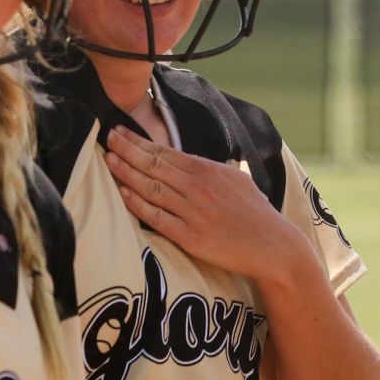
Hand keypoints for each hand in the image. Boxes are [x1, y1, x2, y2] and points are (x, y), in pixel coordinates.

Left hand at [102, 126, 306, 283]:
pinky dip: (138, 205)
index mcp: (209, 171)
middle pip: (154, 164)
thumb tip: (193, 162)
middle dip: (127, 150)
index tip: (120, 132)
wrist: (273, 246)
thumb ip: (213, 169)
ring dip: (126, 172)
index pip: (166, 152)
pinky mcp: (191, 237)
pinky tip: (123, 194)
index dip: (139, 142)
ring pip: (151, 187)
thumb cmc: (256, 214)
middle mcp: (199, 188)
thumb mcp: (238, 180)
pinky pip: (157, 218)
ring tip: (108, 161)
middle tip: (106, 138)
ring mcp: (193, 212)